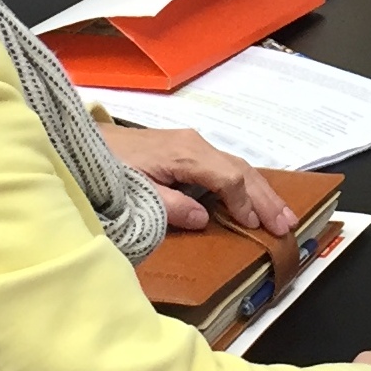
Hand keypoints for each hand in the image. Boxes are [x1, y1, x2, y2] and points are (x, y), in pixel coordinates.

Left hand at [101, 124, 294, 234]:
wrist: (81, 142)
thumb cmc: (107, 169)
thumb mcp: (136, 194)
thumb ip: (170, 207)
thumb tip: (205, 218)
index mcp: (186, 154)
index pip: (229, 177)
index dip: (245, 203)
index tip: (255, 227)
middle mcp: (195, 144)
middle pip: (241, 169)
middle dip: (266, 198)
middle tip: (288, 224)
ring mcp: (191, 143)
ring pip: (236, 165)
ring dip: (260, 191)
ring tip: (282, 215)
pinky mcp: (184, 148)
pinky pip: (224, 165)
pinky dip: (244, 183)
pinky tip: (252, 198)